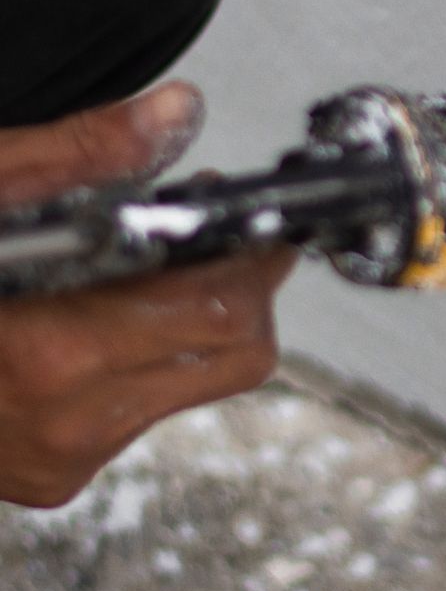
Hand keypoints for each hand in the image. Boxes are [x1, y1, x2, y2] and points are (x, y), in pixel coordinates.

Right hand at [0, 82, 294, 506]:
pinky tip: (95, 314)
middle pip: (234, 354)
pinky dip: (145, 358)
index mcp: (51, 351)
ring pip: (198, 383)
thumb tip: (177, 113)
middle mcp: (64, 420)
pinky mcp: (50, 476)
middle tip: (205, 230)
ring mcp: (57, 457)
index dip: (250, 255)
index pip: (226, 315)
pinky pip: (143, 410)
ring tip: (139, 263)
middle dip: (238, 284)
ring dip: (194, 320)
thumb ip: (82, 154)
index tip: (245, 216)